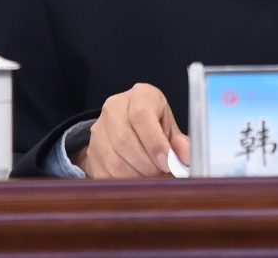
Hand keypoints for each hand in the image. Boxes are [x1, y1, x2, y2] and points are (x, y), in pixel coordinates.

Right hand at [75, 83, 190, 178]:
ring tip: (151, 179)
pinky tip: (136, 181)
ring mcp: (99, 129)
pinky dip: (123, 183)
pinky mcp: (91, 151)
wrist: (128, 125)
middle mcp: (114, 107)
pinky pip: (105, 173)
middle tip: (161, 174)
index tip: (167, 162)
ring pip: (114, 160)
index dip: (154, 142)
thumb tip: (186, 157)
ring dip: (135, 176)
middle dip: (147, 164)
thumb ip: (179, 143)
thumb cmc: (155, 124)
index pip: (141, 115)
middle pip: (124, 140)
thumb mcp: (170, 127)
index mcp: (140, 95)